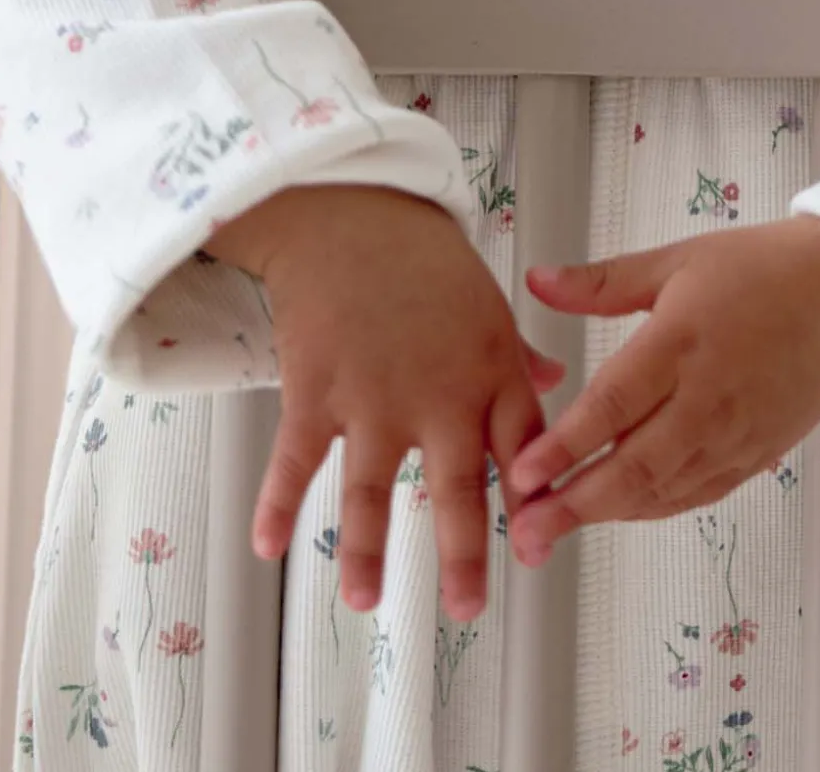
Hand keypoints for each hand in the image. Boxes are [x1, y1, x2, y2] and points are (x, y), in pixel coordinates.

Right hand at [203, 183, 563, 620]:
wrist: (346, 211)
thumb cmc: (420, 253)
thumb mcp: (487, 299)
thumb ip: (518, 353)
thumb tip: (552, 384)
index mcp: (489, 370)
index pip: (522, 449)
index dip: (532, 502)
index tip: (536, 552)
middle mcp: (437, 394)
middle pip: (457, 489)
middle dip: (463, 555)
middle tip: (468, 609)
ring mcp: (373, 397)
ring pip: (371, 491)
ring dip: (366, 550)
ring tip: (364, 601)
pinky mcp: (316, 390)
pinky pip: (295, 460)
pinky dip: (276, 504)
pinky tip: (267, 547)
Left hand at [504, 216, 819, 564]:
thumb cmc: (766, 272)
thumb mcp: (676, 260)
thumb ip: (603, 281)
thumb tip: (538, 282)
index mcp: (681, 343)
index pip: (613, 406)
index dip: (564, 446)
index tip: (524, 471)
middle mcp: (707, 399)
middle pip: (632, 467)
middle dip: (572, 504)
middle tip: (523, 529)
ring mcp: (734, 435)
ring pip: (661, 491)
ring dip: (605, 515)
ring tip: (553, 530)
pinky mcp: (756, 455)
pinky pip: (695, 494)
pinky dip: (650, 509)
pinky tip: (617, 512)